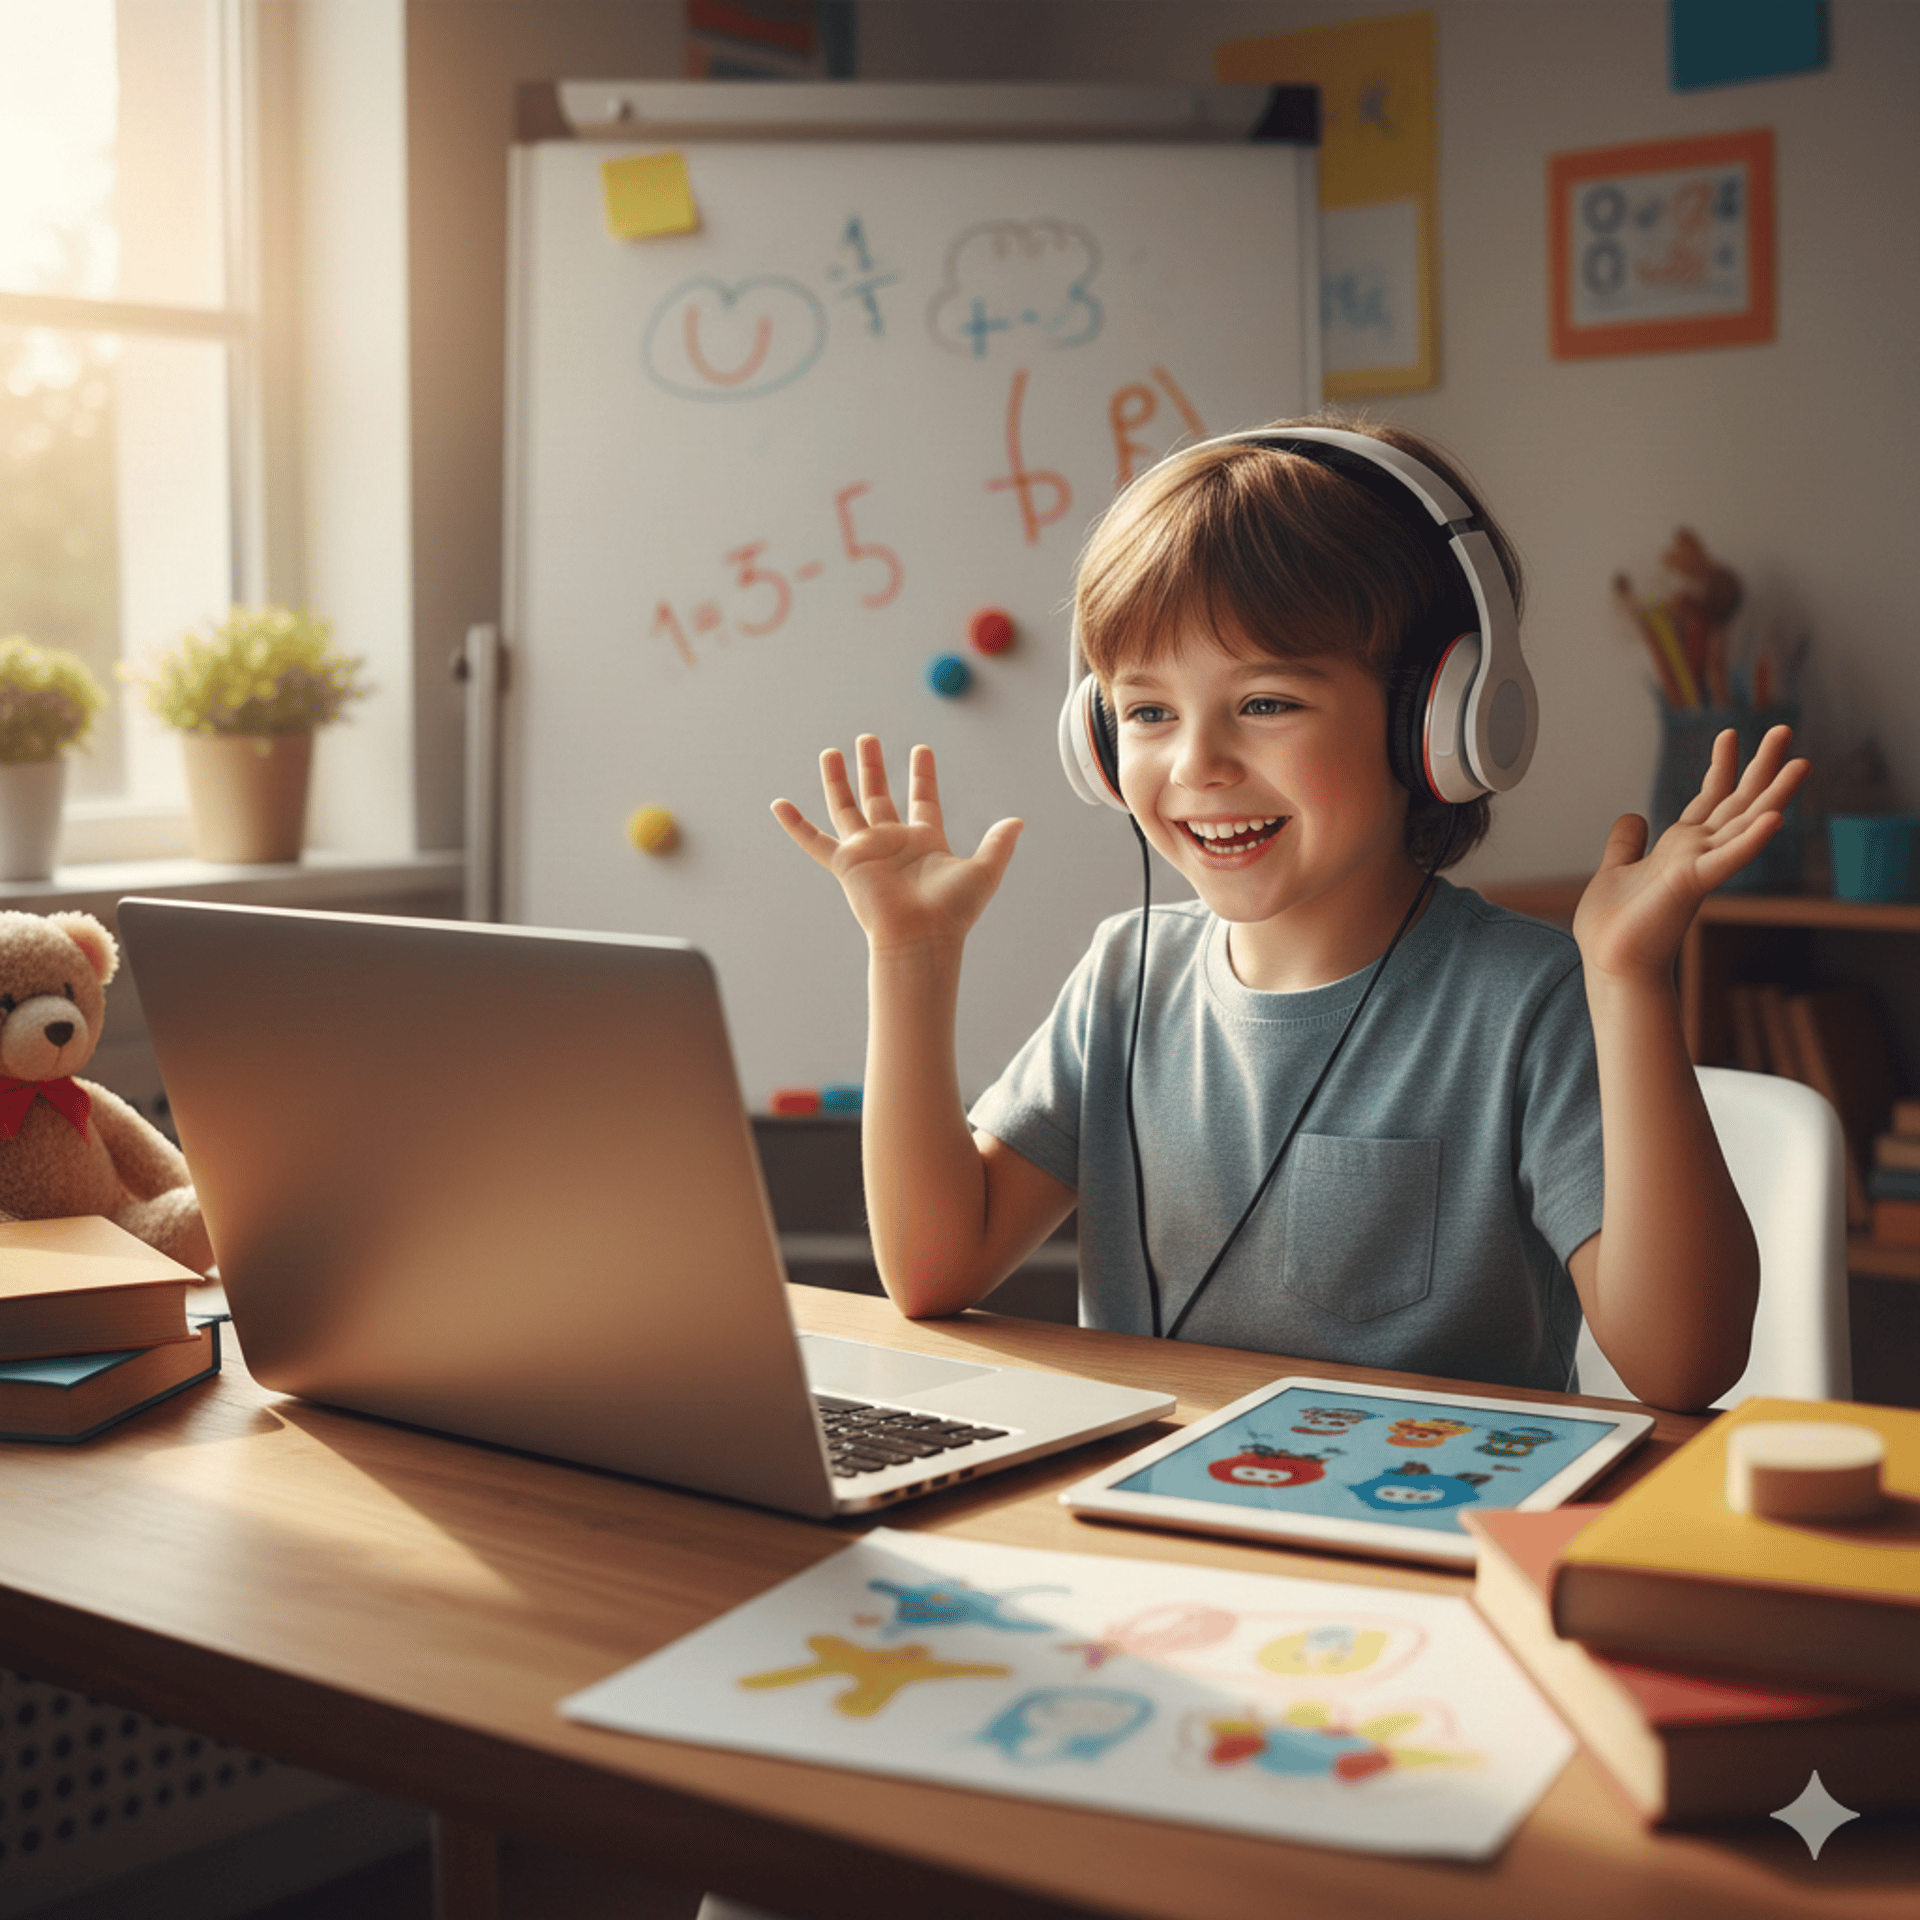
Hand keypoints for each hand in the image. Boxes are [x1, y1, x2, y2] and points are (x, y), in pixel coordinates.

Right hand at [772, 736, 1022, 954]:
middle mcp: (893, 842)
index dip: (922, 775)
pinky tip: (778, 804)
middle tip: (868, 738)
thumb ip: (999, 843)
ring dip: (839, 780)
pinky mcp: (846, 863)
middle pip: (879, 796)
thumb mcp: (984, 870)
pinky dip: (795, 825)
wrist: (922, 937)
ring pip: (847, 807)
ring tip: (832, 751)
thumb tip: (1019, 821)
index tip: (922, 750)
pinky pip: (814, 841)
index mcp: (924, 841)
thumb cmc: (953, 911)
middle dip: (874, 767)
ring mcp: (867, 851)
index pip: (922, 799)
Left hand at [1574, 724, 1808, 983]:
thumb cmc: (1615, 927)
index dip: (1720, 767)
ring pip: (1743, 824)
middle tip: (1784, 730)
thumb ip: (1627, 843)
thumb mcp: (1615, 870)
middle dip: (1760, 767)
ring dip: (1773, 795)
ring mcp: (1698, 867)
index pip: (1708, 799)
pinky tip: (1775, 818)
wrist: (1611, 963)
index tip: (1730, 734)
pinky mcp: (1692, 884)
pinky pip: (1727, 859)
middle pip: (1737, 802)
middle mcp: (1696, 853)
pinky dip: (1751, 840)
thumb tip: (1633, 816)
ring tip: (1800, 764)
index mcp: (1680, 848)